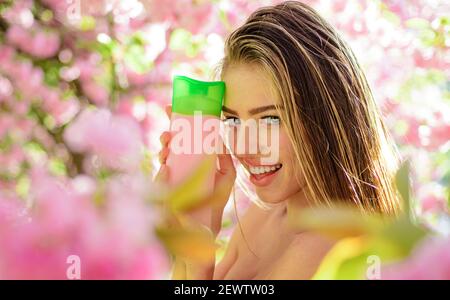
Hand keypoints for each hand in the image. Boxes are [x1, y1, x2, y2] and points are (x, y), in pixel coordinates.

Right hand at [155, 105, 235, 236]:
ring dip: (163, 148)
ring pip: (163, 157)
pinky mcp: (166, 191)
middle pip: (171, 144)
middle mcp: (181, 165)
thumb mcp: (226, 177)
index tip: (173, 109)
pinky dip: (161, 171)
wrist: (206, 228)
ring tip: (166, 146)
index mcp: (194, 158)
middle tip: (169, 130)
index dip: (178, 121)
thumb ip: (225, 160)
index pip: (185, 137)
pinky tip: (166, 167)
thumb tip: (220, 141)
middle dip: (167, 133)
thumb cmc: (215, 201)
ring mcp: (172, 177)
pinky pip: (160, 178)